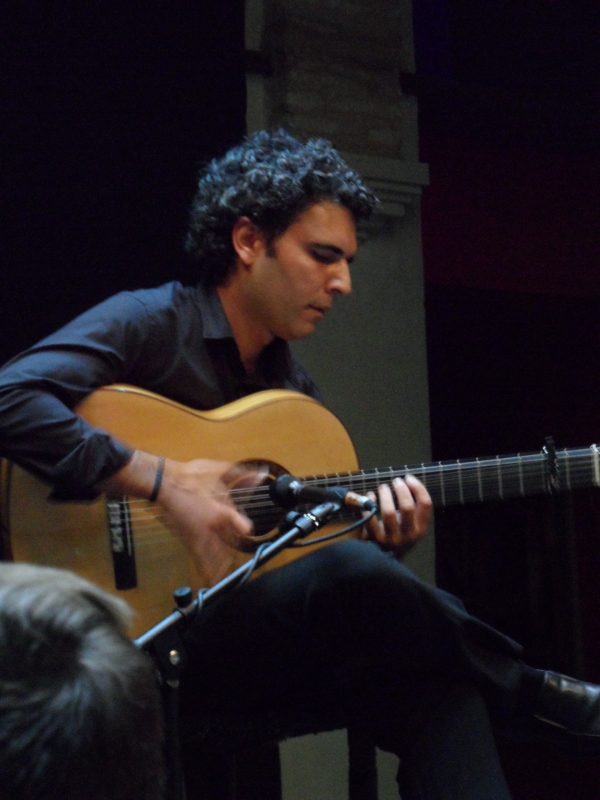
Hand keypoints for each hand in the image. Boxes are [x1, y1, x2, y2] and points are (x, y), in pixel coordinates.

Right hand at [101, 451, 258, 583]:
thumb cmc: (190, 475)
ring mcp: (199, 535)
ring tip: (226, 574)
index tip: (246, 531)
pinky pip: (199, 558)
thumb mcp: (218, 470)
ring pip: (216, 556)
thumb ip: (242, 474)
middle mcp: (213, 527)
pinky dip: (206, 569)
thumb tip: (261, 474)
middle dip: (235, 549)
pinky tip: (210, 578)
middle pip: (230, 544)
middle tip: (239, 557)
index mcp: (221, 511)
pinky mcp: (187, 538)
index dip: (245, 529)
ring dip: (222, 565)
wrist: (163, 483)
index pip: (242, 526)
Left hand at [361, 474, 431, 558]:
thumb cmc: (399, 534)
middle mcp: (409, 534)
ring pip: (389, 512)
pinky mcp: (376, 539)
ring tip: (383, 487)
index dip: (418, 487)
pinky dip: (369, 504)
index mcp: (420, 528)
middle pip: (407, 506)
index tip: (409, 478)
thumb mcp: (411, 524)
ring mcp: (392, 538)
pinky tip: (369, 495)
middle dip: (401, 489)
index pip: (426, 504)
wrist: (385, 558)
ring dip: (385, 495)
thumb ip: (413, 507)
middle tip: (395, 481)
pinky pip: (370, 518)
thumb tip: (406, 482)